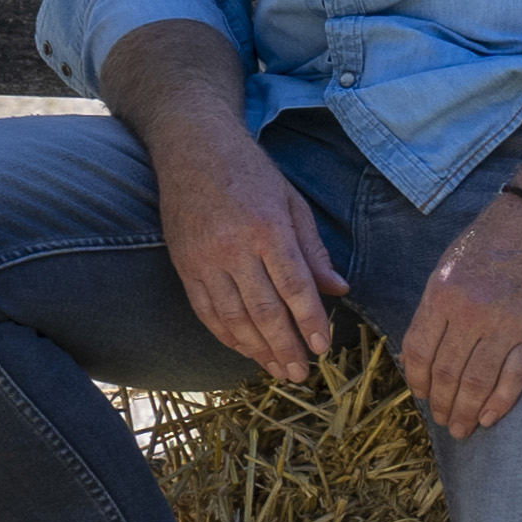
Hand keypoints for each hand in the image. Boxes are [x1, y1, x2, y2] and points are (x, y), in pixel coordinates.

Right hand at [152, 120, 343, 380]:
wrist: (191, 148)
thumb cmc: (249, 172)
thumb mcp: (291, 202)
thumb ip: (313, 250)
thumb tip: (338, 289)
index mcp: (267, 228)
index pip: (294, 286)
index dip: (310, 321)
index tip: (323, 347)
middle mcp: (233, 247)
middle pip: (263, 309)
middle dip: (285, 346)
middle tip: (301, 373)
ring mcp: (203, 258)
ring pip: (232, 316)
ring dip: (256, 348)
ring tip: (276, 369)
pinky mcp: (183, 264)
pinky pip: (205, 309)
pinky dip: (225, 334)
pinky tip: (243, 348)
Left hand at [405, 191, 521, 437]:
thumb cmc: (492, 239)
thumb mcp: (448, 266)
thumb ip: (435, 307)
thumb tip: (421, 349)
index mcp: (441, 294)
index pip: (419, 350)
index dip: (417, 379)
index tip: (419, 396)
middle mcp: (469, 312)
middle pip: (447, 372)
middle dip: (441, 402)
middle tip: (442, 421)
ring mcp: (505, 324)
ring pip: (477, 381)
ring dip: (466, 410)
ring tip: (462, 427)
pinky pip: (515, 377)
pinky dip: (500, 402)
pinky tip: (490, 417)